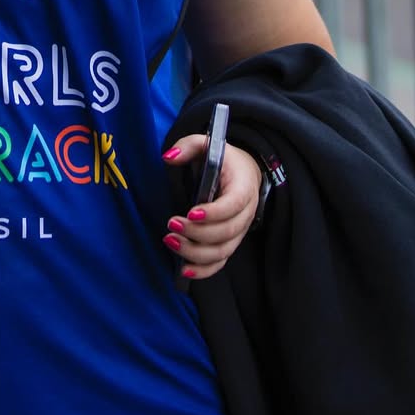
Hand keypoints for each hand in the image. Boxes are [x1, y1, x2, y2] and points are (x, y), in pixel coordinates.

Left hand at [160, 135, 260, 280]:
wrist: (246, 174)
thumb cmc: (225, 160)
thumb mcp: (209, 144)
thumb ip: (189, 146)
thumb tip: (168, 157)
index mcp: (243, 187)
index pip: (233, 204)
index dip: (213, 212)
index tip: (190, 213)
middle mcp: (245, 213)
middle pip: (226, 232)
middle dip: (198, 234)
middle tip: (172, 224)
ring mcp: (239, 231)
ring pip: (223, 251)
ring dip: (196, 252)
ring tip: (171, 241)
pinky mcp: (230, 243)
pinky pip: (220, 262)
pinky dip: (204, 270)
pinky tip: (184, 269)